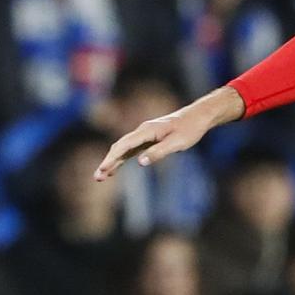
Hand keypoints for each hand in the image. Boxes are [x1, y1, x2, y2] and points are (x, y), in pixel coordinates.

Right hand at [95, 87, 241, 179]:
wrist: (197, 117)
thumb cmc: (189, 129)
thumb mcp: (177, 143)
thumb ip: (159, 152)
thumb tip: (141, 162)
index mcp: (147, 130)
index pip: (125, 145)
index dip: (113, 158)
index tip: (104, 169)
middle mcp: (142, 131)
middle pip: (120, 147)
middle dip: (108, 162)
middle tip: (97, 177)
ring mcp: (144, 134)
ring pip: (123, 148)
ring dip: (112, 161)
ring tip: (101, 176)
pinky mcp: (148, 139)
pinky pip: (131, 149)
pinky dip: (121, 159)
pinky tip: (115, 167)